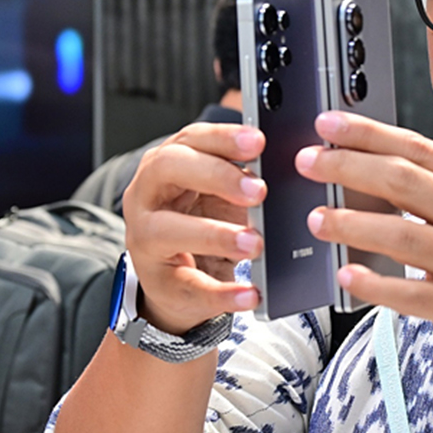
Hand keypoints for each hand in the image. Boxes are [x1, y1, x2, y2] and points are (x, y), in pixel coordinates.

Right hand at [120, 123, 268, 333]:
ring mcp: (145, 237)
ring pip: (168, 230)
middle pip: (169, 168)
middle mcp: (147, 194)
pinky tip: (250, 294)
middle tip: (259, 191)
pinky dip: (222, 292)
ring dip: (216, 235)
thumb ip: (243, 178)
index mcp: (167, 163)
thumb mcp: (219, 193)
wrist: (175, 277)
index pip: (190, 138)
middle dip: (217, 175)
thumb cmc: (201, 220)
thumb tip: (287, 171)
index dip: (223, 138)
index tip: (258, 142)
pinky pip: (189, 286)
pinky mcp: (158, 280)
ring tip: (255, 244)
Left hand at [295, 112, 432, 366]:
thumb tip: (375, 165)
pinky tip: (347, 276)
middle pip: (404, 183)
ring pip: (402, 237)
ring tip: (316, 220)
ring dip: (352, 226)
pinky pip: (411, 294)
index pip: (418, 149)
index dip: (368, 134)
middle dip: (348, 167)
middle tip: (309, 162)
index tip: (328, 124)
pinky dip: (375, 284)